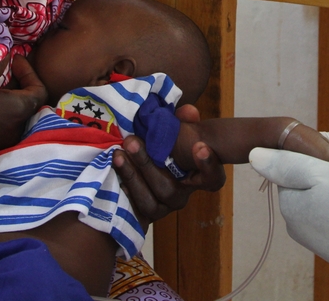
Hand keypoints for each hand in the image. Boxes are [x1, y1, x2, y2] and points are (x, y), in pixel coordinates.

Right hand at [0, 55, 47, 163]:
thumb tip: (7, 61)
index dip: (30, 72)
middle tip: (3, 73)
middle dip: (19, 88)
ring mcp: (0, 145)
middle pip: (27, 107)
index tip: (14, 60)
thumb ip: (0, 68)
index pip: (40, 92)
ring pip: (14, 121)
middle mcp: (15, 132)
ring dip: (8, 104)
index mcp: (19, 112)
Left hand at [113, 104, 225, 228]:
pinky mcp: (144, 216)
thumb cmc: (160, 147)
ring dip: (133, 177)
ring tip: (119, 155)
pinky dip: (124, 190)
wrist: (137, 166)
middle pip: (170, 190)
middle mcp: (181, 195)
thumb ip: (181, 121)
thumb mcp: (170, 131)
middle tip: (132, 141)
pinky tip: (115, 171)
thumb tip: (188, 111)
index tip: (200, 146)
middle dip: (148, 165)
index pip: (212, 178)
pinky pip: (135, 210)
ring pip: (151, 202)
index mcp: (195, 176)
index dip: (208, 165)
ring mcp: (163, 208)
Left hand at [249, 148, 328, 287]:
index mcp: (289, 204)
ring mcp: (314, 235)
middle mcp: (295, 223)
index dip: (314, 156)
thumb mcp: (325, 175)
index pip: (290, 165)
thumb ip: (288, 164)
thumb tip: (254, 155)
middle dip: (327, 173)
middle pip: (306, 181)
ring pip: (322, 195)